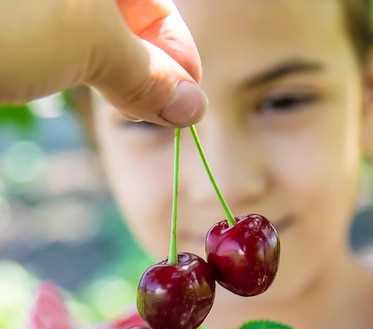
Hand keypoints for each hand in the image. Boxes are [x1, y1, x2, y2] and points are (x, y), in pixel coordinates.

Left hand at [1, 0, 205, 125]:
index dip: (180, 52)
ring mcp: (41, 10)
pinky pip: (59, 44)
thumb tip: (193, 109)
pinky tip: (89, 94)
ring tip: (133, 110)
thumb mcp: (88, 42)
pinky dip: (81, 71)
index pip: (158, 4)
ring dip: (118, 76)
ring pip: (94, 36)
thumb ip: (145, 73)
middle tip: (162, 113)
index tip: (189, 102)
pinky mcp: (17, 31)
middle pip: (129, 22)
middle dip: (150, 67)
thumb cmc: (5, 21)